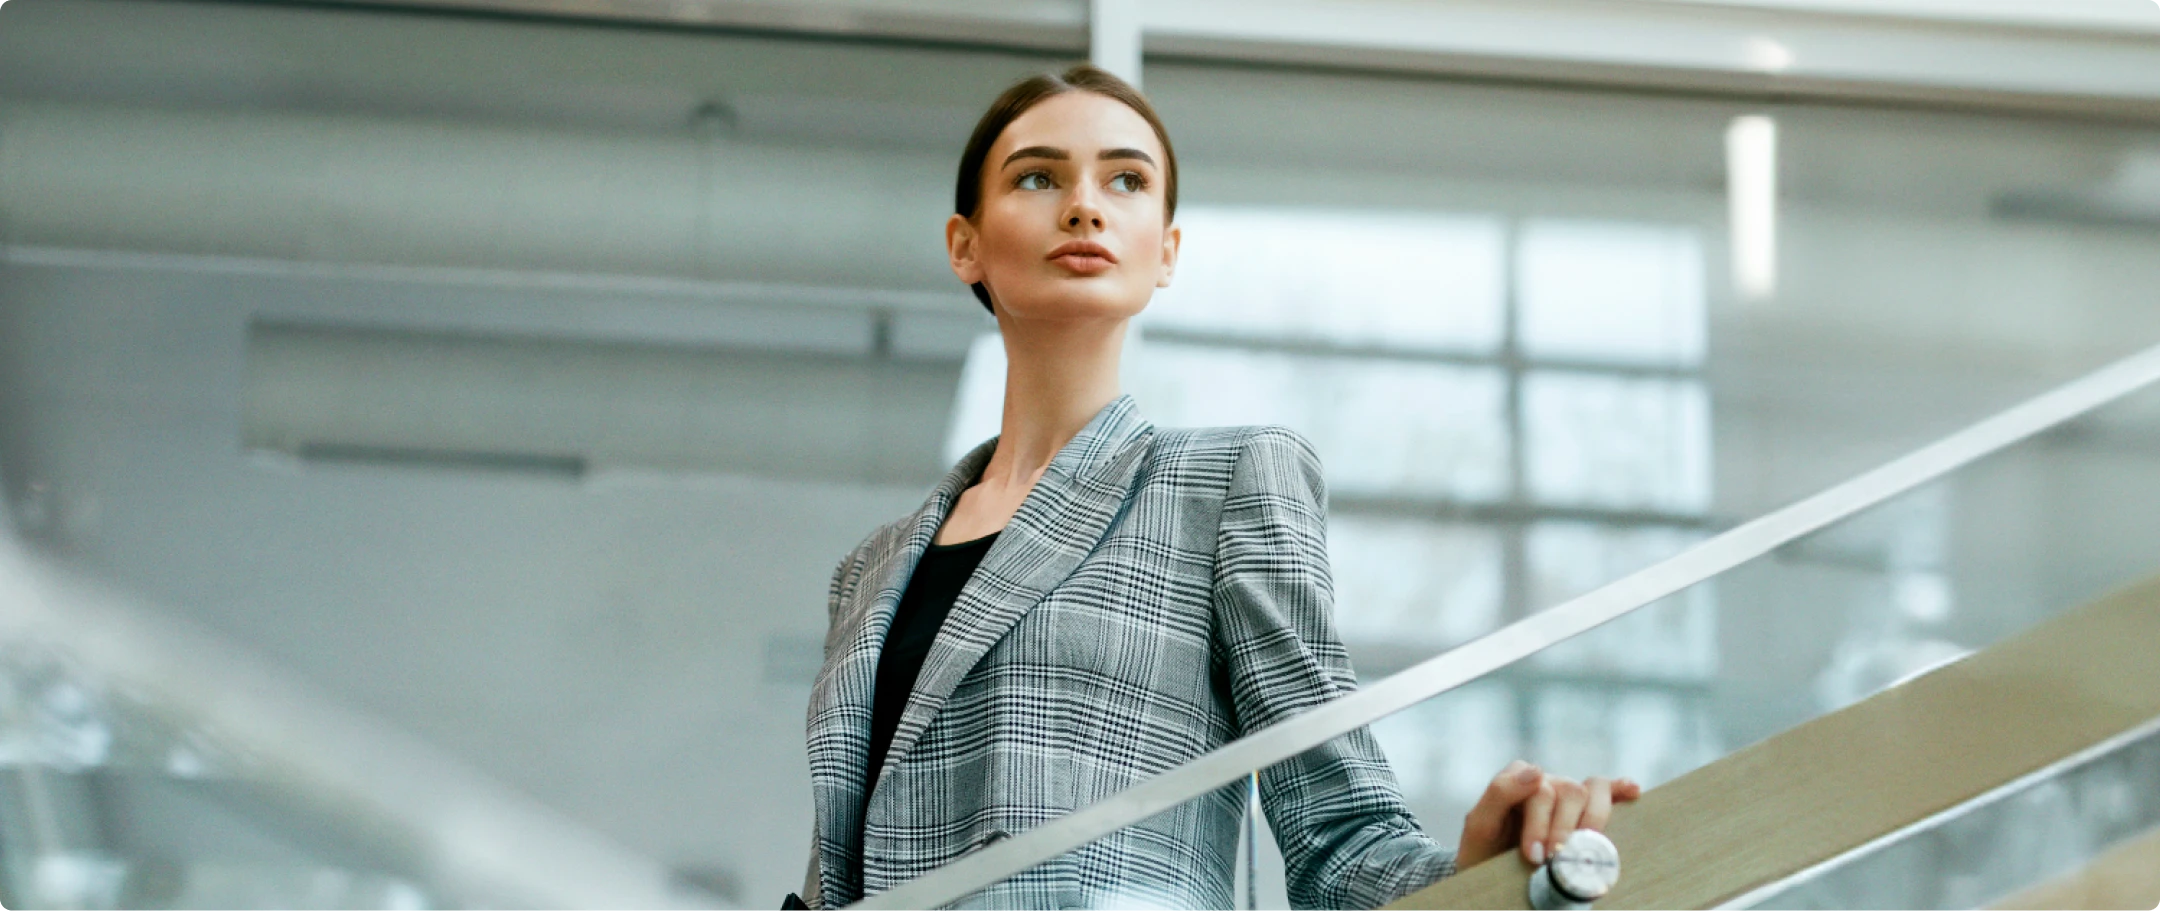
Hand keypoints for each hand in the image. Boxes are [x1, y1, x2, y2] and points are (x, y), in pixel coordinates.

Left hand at [1455, 759, 1640, 869]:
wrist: (1491, 873)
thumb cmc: (1485, 851)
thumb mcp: (1480, 825)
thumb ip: (1500, 793)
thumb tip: (1536, 770)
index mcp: (1519, 781)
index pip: (1539, 789)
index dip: (1540, 824)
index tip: (1534, 856)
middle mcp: (1547, 783)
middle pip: (1569, 792)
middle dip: (1562, 829)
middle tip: (1552, 861)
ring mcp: (1568, 794)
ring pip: (1592, 790)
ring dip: (1591, 820)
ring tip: (1583, 847)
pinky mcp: (1586, 809)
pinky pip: (1608, 790)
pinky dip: (1620, 789)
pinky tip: (1632, 793)